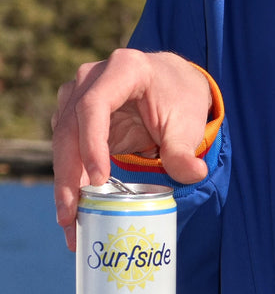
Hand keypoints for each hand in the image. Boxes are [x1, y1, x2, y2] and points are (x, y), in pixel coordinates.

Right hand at [52, 49, 211, 249]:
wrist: (170, 83)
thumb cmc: (180, 97)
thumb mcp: (188, 121)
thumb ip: (185, 149)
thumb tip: (194, 175)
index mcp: (123, 69)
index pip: (94, 106)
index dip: (91, 143)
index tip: (97, 180)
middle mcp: (90, 79)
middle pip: (68, 129)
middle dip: (68, 176)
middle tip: (70, 216)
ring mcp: (76, 97)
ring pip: (62, 143)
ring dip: (64, 185)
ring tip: (70, 224)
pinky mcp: (74, 119)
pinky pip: (67, 152)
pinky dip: (70, 182)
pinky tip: (75, 211)